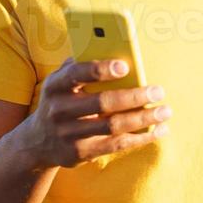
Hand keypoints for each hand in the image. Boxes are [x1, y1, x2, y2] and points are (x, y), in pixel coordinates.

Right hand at [17, 58, 169, 167]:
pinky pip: (115, 145)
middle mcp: (59, 110)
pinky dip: (140, 138)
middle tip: (159, 91)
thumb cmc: (61, 101)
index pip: (76, 74)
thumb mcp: (61, 82)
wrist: (37, 142)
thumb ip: (80, 66)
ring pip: (112, 126)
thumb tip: (113, 49)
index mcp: (55, 86)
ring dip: (143, 118)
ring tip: (165, 111)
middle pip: (102, 103)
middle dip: (134, 96)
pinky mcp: (80, 153)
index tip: (125, 65)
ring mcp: (68, 134)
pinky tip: (158, 130)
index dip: (100, 69)